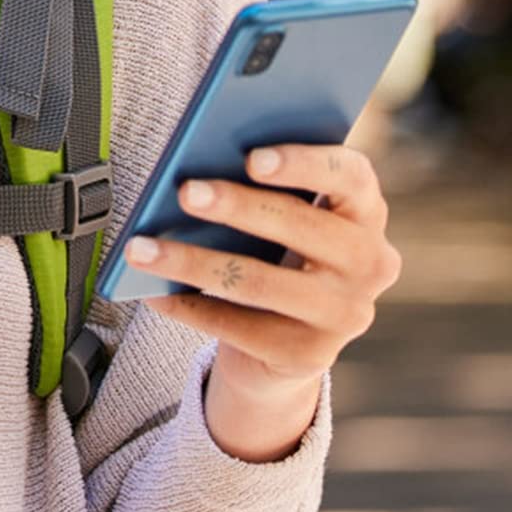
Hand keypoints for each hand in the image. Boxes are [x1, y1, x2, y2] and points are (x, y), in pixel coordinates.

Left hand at [123, 141, 402, 393]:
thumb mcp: (280, 211)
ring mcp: (345, 314)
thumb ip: (258, 184)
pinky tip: (152, 293)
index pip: (351, 175)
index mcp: (364, 210)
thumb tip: (195, 165)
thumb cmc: (277, 244)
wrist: (288, 331)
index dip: (304, 163)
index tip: (252, 157)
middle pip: (301, 226)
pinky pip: (239, 327)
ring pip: (260, 281)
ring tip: (141, 248)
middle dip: (237, 206)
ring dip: (192, 262)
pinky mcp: (310, 354)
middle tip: (185, 192)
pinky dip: (189, 306)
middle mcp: (369, 262)